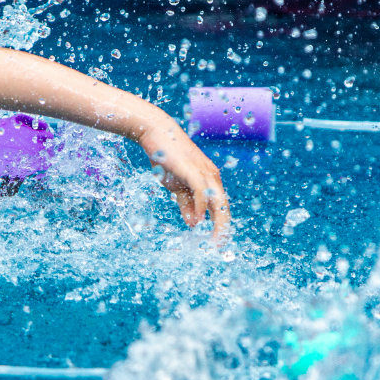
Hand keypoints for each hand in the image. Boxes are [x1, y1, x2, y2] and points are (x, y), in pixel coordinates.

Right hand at [137, 123, 230, 239]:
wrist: (156, 133)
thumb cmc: (167, 158)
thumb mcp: (177, 186)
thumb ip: (186, 204)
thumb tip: (194, 224)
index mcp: (210, 181)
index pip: (220, 207)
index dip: (220, 226)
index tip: (216, 242)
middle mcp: (212, 177)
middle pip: (223, 207)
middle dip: (223, 229)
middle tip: (219, 247)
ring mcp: (204, 173)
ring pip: (217, 202)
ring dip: (217, 223)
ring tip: (213, 240)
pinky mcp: (193, 170)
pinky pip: (201, 193)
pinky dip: (200, 208)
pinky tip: (198, 222)